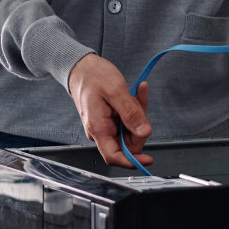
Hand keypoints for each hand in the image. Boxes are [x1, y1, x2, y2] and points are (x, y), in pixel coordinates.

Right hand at [66, 54, 152, 168]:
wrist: (81, 67)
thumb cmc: (92, 76)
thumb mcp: (115, 91)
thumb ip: (130, 113)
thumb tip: (144, 132)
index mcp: (98, 127)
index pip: (114, 156)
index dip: (132, 162)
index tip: (148, 160)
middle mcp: (100, 131)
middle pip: (128, 143)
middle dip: (139, 126)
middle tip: (138, 104)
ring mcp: (105, 126)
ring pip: (130, 131)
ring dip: (138, 114)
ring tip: (134, 94)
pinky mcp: (110, 120)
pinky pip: (128, 122)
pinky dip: (135, 109)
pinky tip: (137, 93)